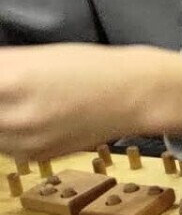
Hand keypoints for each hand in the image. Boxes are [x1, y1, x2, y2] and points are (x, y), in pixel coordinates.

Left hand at [0, 44, 181, 160]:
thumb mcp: (27, 57)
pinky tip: (24, 116)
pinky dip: (4, 130)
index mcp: (7, 83)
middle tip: (8, 92)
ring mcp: (21, 144)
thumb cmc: (88, 67)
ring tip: (14, 101)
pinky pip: (1, 144)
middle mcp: (11, 119)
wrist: (136, 96)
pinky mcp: (32, 157)